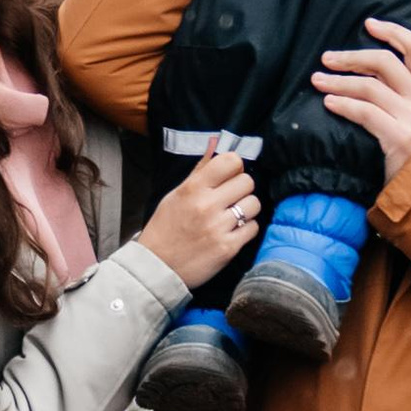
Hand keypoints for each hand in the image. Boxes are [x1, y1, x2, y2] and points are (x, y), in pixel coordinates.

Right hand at [148, 148, 260, 290]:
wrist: (157, 267)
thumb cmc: (165, 228)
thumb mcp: (176, 195)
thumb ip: (200, 170)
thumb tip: (214, 143)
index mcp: (193, 188)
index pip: (231, 161)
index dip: (234, 168)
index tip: (229, 177)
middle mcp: (207, 205)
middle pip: (247, 182)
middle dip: (241, 189)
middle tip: (230, 199)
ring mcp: (219, 227)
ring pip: (254, 204)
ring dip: (246, 209)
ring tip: (232, 216)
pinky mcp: (228, 248)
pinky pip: (253, 228)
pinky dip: (246, 229)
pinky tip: (232, 232)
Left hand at [312, 17, 410, 187]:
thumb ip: (406, 89)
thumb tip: (369, 66)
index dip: (392, 31)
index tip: (369, 24)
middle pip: (384, 62)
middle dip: (352, 56)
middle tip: (327, 58)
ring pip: (369, 87)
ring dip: (339, 81)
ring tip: (317, 80)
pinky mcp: (398, 136)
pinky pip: (364, 113)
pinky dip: (343, 104)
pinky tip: (328, 102)